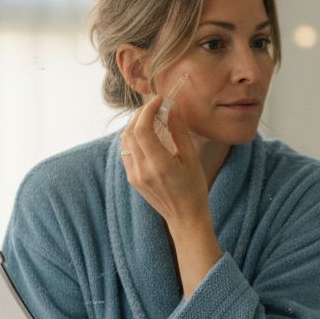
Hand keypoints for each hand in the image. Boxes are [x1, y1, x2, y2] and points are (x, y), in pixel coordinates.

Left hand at [121, 95, 221, 295]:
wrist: (185, 218)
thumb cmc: (194, 189)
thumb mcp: (191, 159)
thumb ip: (179, 132)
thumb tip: (171, 109)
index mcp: (158, 165)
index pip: (142, 129)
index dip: (147, 110)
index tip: (159, 100)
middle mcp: (142, 170)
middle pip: (130, 132)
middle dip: (140, 114)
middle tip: (154, 106)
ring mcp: (134, 175)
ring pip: (125, 141)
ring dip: (134, 125)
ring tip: (150, 118)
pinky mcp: (132, 179)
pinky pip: (126, 152)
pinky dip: (133, 138)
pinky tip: (146, 135)